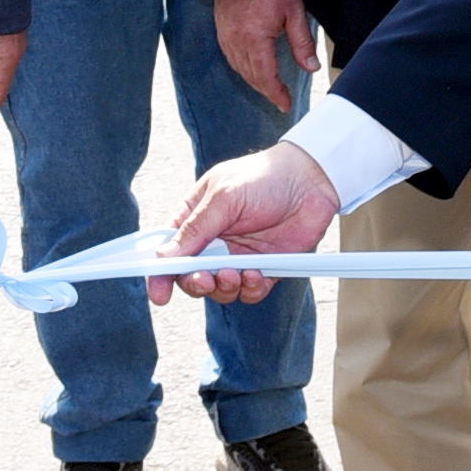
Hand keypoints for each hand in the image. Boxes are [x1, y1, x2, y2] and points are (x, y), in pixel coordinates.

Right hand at [152, 141, 337, 304]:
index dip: (159, 273)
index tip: (158, 293)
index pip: (168, 251)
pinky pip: (249, 292)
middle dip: (194, 283)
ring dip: (223, 287)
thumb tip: (164, 256)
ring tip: (234, 273)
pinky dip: (250, 289)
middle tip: (204, 279)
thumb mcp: (223, 197)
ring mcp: (238, 256)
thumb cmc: (264, 177)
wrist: (311, 181)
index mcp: (196, 219)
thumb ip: (195, 229)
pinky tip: (256, 274)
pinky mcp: (264, 269)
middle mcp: (214, 242)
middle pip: (191, 277)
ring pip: (219, 289)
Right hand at [214, 0, 316, 111]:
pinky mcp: (221, 29)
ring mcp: (226, 36)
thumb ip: (302, 42)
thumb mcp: (294, 12)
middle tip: (280, 98)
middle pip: (251, 76)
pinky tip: (251, 67)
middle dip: (266, 90)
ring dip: (254, 80)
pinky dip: (242, 67)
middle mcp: (237, 41)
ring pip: (239, 68)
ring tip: (268, 86)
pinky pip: (230, 56)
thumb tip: (310, 67)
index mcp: (256, 40)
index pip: (266, 77)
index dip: (276, 94)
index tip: (285, 105)